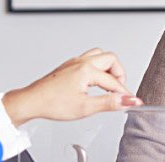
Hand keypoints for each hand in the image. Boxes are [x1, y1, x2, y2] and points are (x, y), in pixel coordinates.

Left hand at [2, 48, 141, 125]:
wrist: (32, 101)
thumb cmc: (52, 104)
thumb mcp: (85, 107)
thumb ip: (109, 103)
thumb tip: (128, 100)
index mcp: (86, 70)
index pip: (113, 82)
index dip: (125, 94)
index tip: (132, 102)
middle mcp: (80, 62)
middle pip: (110, 59)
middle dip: (119, 74)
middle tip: (119, 90)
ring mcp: (73, 63)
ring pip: (98, 56)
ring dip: (108, 69)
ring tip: (109, 85)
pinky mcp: (68, 67)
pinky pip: (88, 60)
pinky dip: (97, 69)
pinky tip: (94, 83)